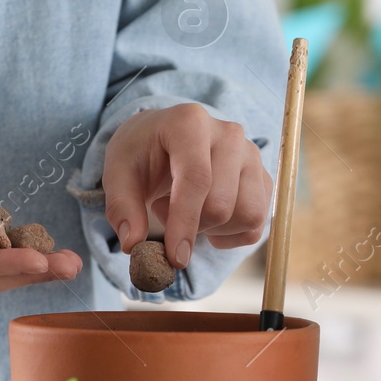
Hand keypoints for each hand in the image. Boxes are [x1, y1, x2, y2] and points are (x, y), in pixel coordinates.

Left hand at [102, 104, 271, 266]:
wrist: (164, 140)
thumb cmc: (141, 154)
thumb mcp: (117, 173)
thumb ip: (121, 207)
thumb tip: (133, 244)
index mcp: (189, 123)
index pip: (197, 179)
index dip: (185, 222)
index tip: (174, 257)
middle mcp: (229, 135)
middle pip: (222, 205)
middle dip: (191, 226)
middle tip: (163, 209)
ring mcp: (252, 156)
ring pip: (248, 216)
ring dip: (214, 230)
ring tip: (187, 209)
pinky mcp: (263, 179)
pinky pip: (256, 226)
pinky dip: (230, 236)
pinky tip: (207, 219)